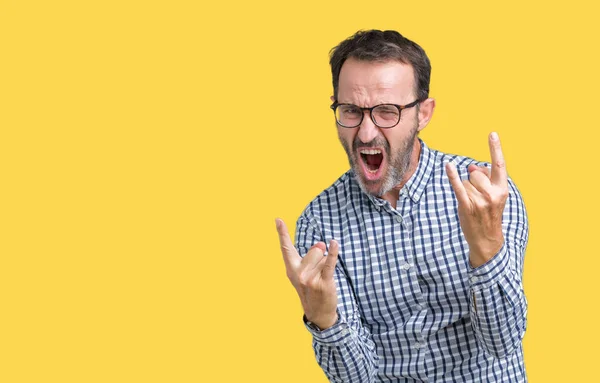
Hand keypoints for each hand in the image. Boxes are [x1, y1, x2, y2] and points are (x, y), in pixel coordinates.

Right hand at [275, 218, 338, 328]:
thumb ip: (311, 256)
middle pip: (314, 251)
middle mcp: (299, 274)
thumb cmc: (312, 289)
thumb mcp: (305, 272)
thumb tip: (321, 244)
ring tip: (323, 278)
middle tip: (317, 273)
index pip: (286, 248)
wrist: (319, 313)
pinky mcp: (324, 282)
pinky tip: (334, 243)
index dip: (282, 233)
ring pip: (323, 257)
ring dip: (326, 265)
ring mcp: (310, 279)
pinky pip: (329, 263)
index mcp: (291, 269)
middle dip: (320, 258)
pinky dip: (333, 253)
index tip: (278, 219)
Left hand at [445, 132, 508, 267]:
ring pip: (466, 182)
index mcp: (502, 189)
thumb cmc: (489, 215)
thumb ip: (485, 178)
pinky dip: (452, 176)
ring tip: (473, 204)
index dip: (495, 149)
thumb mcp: (494, 196)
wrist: (487, 239)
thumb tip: (469, 166)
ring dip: (466, 190)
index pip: (499, 165)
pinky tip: (448, 166)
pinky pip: (458, 187)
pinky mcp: (467, 206)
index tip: (492, 134)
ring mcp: (480, 200)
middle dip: (473, 181)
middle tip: (478, 198)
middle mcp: (492, 193)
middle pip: (475, 173)